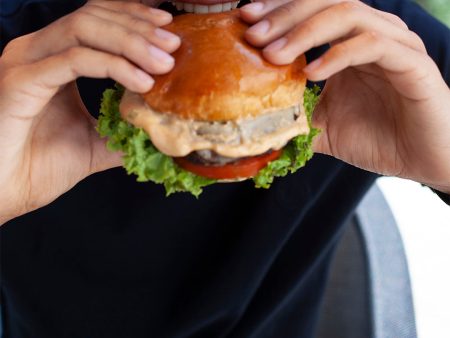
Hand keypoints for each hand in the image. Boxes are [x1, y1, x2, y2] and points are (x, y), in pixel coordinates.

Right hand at [0, 1, 179, 223]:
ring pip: (84, 28)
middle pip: (93, 16)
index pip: (97, 20)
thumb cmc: (39, 167)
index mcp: (52, 59)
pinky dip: (112, 65)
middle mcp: (37, 52)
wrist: (5, 193)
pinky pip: (73, 60)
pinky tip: (141, 82)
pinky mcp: (21, 81)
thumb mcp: (95, 143)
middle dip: (139, 28)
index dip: (134, 18)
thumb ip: (124, 130)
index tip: (168, 30)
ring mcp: (26, 63)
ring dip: (131, 42)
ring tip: (163, 64)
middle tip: (173, 46)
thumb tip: (158, 127)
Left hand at [241, 0, 449, 192]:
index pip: (311, 9)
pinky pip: (373, 45)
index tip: (245, 21)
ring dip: (306, 32)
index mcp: (349, 43)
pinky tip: (312, 72)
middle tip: (253, 35)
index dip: (277, 10)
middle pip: (325, 1)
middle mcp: (372, 34)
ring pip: (348, 14)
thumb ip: (294, 118)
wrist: (423, 160)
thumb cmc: (378, 139)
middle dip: (284, 15)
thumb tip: (255, 125)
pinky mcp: (412, 63)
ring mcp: (394, 45)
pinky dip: (338, 55)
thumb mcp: (323, 127)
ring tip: (274, 56)